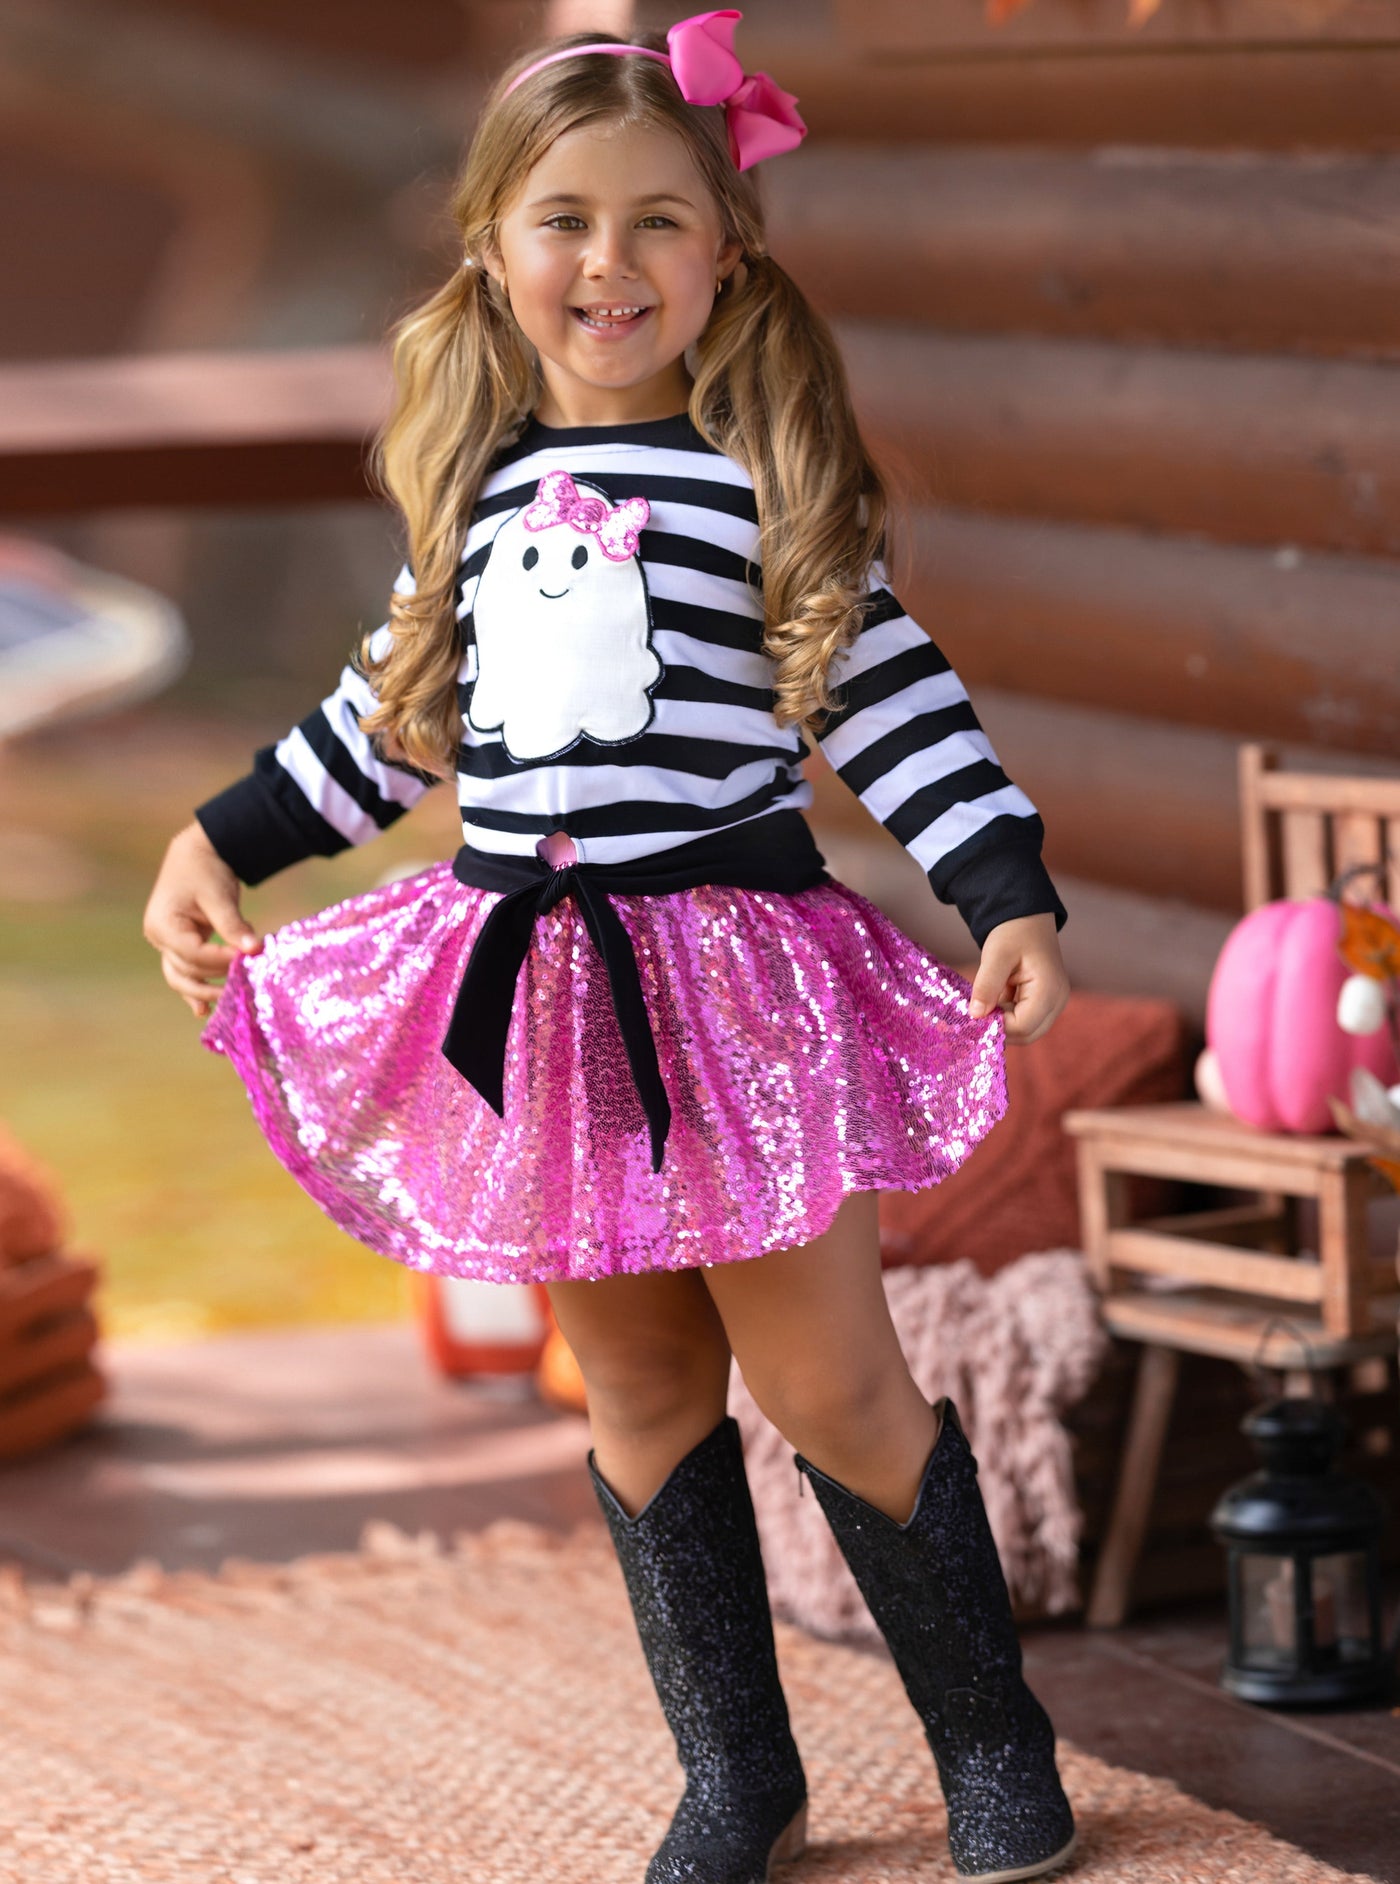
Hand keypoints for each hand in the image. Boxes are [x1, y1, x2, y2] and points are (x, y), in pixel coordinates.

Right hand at [142, 820, 261, 1018]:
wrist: (198, 852)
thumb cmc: (206, 870)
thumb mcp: (220, 896)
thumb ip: (233, 925)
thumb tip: (254, 950)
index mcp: (163, 924)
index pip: (193, 953)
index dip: (220, 961)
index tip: (247, 960)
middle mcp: (158, 936)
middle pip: (187, 968)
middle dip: (216, 978)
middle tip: (245, 986)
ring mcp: (165, 942)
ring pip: (181, 975)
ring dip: (202, 990)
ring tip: (223, 1007)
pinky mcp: (178, 944)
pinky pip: (185, 970)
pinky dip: (195, 986)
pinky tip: (203, 1009)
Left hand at [967, 911, 1068, 1044]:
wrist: (1027, 919)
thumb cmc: (1013, 933)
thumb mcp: (996, 955)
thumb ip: (986, 985)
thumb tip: (975, 1015)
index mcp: (1049, 990)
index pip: (1022, 1027)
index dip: (997, 1025)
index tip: (978, 1011)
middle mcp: (1058, 1001)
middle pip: (1027, 1035)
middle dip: (1001, 1028)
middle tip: (981, 1008)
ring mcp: (1055, 1003)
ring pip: (1027, 1031)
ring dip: (1005, 1022)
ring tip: (991, 998)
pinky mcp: (1047, 1003)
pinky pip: (1027, 1021)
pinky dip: (1009, 1015)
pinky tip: (1000, 996)